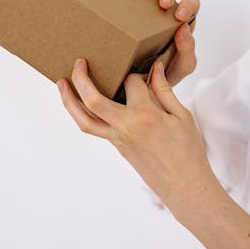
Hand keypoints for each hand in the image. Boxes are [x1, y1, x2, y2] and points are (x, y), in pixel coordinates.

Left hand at [57, 57, 211, 216]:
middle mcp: (126, 127)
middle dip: (81, 78)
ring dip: (69, 100)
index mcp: (146, 116)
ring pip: (84, 119)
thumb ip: (164, 91)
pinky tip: (80, 103)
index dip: (137, 72)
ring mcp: (118, 139)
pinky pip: (92, 128)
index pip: (131, 83)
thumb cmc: (187, 152)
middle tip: (79, 62)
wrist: (183, 186)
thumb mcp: (182, 116)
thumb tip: (155, 68)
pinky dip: (82, 114)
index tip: (144, 68)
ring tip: (62, 83)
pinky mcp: (116, 146)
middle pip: (93, 100)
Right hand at [140, 0, 199, 86]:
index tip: (179, 17)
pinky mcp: (128, 4)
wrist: (138, 83)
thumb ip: (188, 51)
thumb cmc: (165, 73)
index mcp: (182, 20)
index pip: (191, 3)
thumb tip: (184, 29)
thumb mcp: (182, 66)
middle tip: (163, 4)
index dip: (188, 4)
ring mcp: (145, 4)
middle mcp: (165, 8)